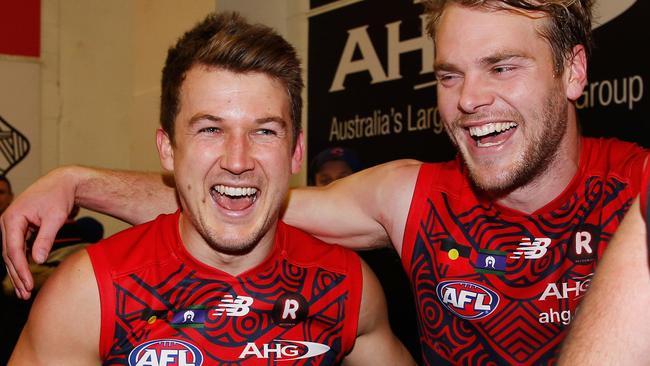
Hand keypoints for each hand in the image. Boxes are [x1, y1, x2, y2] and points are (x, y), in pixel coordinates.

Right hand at [1, 167, 77, 298]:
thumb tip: (37, 261)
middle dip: (16, 275)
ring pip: (11, 254)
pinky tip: (25, 276)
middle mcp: (7, 222)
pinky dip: (21, 262)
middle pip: (9, 255)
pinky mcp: (19, 228)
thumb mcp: (55, 218)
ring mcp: (12, 225)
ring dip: (17, 272)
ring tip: (23, 291)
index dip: (20, 269)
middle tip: (25, 294)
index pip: (13, 249)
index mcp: (12, 218)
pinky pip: (17, 249)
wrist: (62, 183)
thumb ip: (45, 239)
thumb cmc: (59, 197)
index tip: (28, 284)